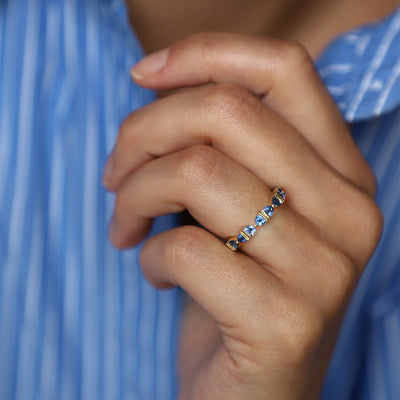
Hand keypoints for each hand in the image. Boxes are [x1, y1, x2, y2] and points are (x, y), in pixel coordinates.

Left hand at [103, 33, 381, 399]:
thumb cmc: (238, 286)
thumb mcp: (240, 204)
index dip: (204, 54)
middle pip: (226, 111)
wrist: (257, 390)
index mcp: (342, 171)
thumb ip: (221, 146)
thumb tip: (161, 88)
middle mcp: (349, 210)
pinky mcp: (285, 321)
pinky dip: (147, 255)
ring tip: (125, 224)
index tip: (143, 74)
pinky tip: (153, 274)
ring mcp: (324, 267)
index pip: (282, 69)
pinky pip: (184, 249)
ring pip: (197, 173)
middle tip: (116, 170)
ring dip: (135, 195)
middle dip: (143, 131)